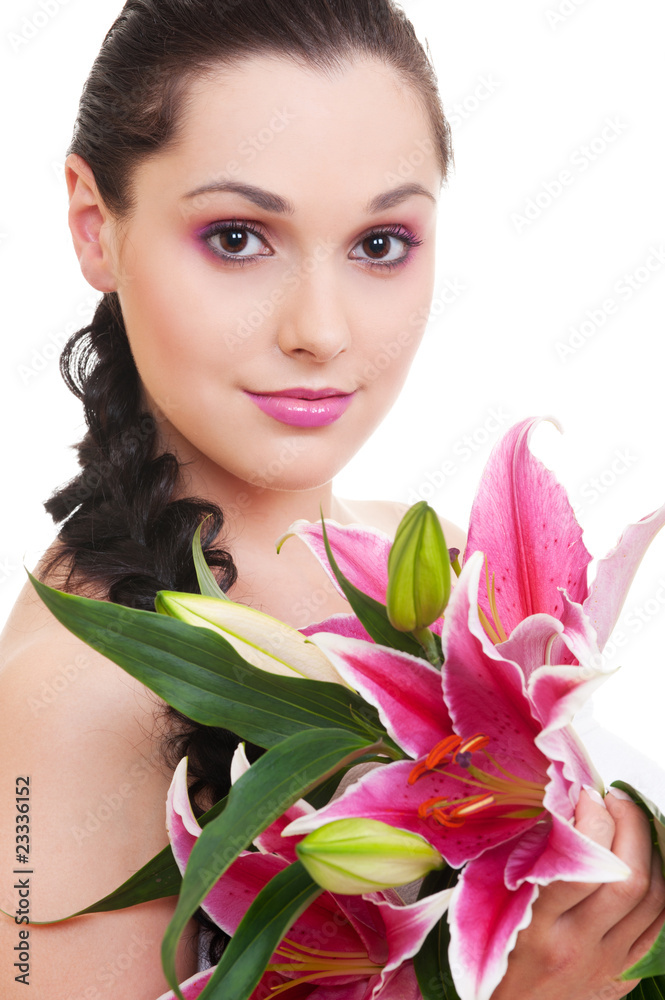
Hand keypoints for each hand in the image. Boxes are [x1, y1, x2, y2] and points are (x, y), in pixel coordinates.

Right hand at [490, 788, 664, 999]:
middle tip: (615, 799)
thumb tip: (555, 808)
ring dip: (650, 848)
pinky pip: (659, 923)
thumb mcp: (489, 906)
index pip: (581, 867)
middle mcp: (578, 946)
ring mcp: (606, 961)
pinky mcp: (622, 970)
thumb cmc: (493, 954)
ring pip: (652, 898)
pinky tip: (646, 857)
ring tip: (632, 820)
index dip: (592, 821)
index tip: (585, 795)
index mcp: (537, 928)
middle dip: (630, 825)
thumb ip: (519, 861)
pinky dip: (660, 882)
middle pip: (627, 878)